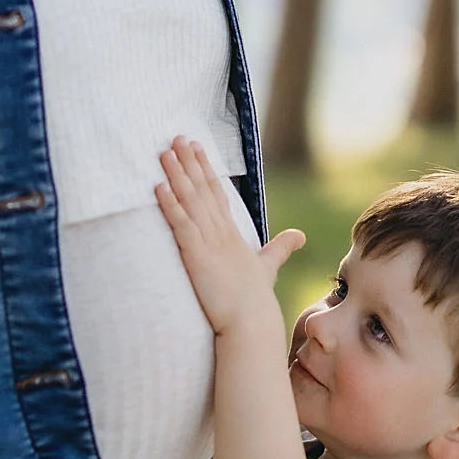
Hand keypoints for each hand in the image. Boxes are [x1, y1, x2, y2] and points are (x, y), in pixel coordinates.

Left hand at [156, 136, 303, 335]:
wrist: (250, 321)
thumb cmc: (255, 299)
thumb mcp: (268, 267)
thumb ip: (280, 248)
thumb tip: (300, 235)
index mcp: (233, 233)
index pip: (217, 193)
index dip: (206, 169)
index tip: (196, 147)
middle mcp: (220, 232)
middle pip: (203, 189)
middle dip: (189, 162)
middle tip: (177, 137)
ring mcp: (208, 242)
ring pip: (190, 200)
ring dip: (176, 175)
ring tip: (164, 152)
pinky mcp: (196, 255)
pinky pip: (180, 224)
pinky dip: (169, 204)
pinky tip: (158, 186)